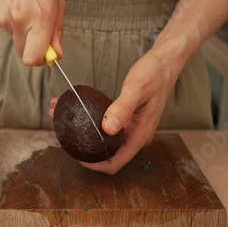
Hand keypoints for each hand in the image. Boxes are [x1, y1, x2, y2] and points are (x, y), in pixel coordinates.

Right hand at [0, 0, 65, 65]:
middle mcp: (18, 20)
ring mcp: (3, 18)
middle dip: (32, 47)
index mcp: (38, 18)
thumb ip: (56, 32)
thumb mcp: (57, 4)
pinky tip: (17, 5)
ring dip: (23, 31)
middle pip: (23, 53)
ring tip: (28, 10)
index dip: (40, 60)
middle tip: (39, 32)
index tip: (46, 54)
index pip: (32, 58)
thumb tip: (55, 53)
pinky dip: (12, 21)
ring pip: (15, 39)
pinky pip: (6, 28)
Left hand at [49, 46, 183, 174]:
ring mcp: (130, 128)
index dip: (95, 164)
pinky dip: (89, 121)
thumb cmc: (155, 74)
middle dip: (84, 148)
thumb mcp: (137, 89)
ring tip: (62, 118)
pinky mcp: (125, 119)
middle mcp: (135, 135)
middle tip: (63, 134)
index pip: (115, 162)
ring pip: (104, 139)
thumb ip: (122, 109)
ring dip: (84, 134)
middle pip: (107, 153)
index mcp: (140, 135)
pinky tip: (75, 110)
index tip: (77, 155)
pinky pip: (105, 126)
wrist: (165, 62)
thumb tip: (107, 129)